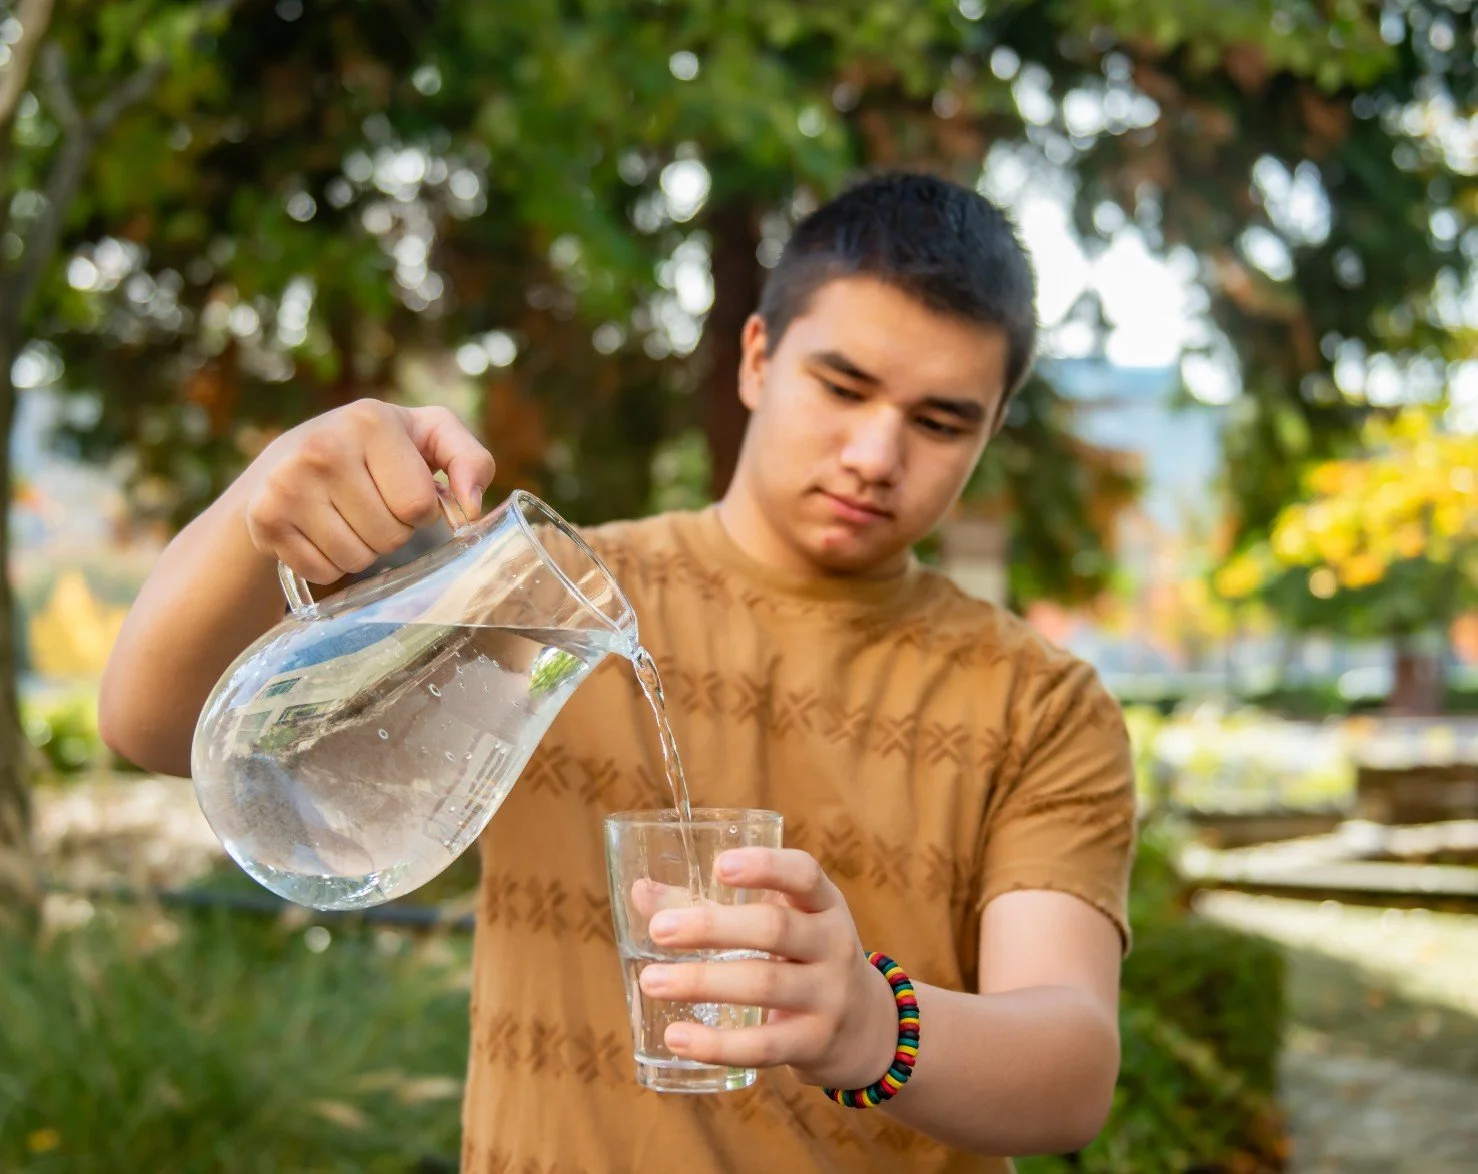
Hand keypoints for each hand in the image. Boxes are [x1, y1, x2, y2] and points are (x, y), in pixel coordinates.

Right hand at [241, 399, 496, 583]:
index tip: (402, 490)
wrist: (290, 456)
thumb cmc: (377, 448)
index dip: (421, 510)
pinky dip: (330, 563)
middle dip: (393, 531)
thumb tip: (472, 507)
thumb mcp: (429, 435)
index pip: (419, 506)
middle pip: (390, 537)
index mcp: (371, 420)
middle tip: (373, 504)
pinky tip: (320, 531)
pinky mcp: (265, 519)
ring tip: (348, 516)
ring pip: (357, 559)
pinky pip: (324, 572)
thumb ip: (470, 460)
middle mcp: (323, 448)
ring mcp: (288, 484)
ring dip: (364, 550)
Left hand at [637, 848, 899, 1090]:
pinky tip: (676, 1036)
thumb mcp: (781, 924)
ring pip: (764, 984)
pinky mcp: (814, 1042)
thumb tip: (642, 892)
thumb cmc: (803, 960)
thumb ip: (713, 907)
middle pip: (775, 929)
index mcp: (823, 904)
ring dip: (701, 982)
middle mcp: (833, 944)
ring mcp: (828, 996)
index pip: (804, 874)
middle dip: (713, 928)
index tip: (720, 866)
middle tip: (659, 930)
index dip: (765, 867)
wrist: (865, 1028)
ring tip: (650, 981)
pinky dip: (716, 1044)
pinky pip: (763, 1045)